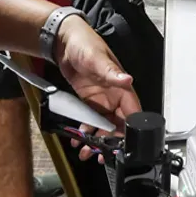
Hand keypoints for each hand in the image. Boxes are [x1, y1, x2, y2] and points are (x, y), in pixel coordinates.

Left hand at [55, 16, 141, 152]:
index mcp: (122, 87)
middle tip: (101, 154)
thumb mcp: (96, 59)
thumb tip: (127, 79)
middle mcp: (114, 96)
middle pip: (118, 124)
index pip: (132, 113)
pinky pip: (91, 121)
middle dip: (111, 142)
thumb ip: (111, 72)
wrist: (63, 41)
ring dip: (97, 140)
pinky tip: (78, 139)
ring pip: (104, 126)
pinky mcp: (89, 101)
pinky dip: (86, 131)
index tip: (123, 146)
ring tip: (87, 152)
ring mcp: (102, 100)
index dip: (130, 131)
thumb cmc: (84, 44)